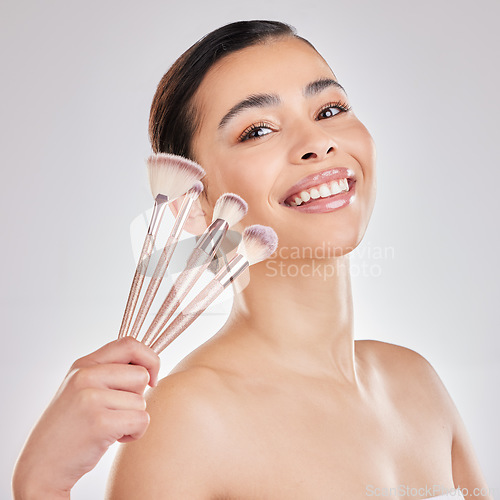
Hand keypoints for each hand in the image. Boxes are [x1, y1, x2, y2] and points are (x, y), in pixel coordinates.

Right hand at [12, 337, 159, 499]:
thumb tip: (150, 364)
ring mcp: (91, 398)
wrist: (41, 467)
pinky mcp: (100, 422)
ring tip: (109, 427)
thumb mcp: (83, 388)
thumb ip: (110, 371)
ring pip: (142, 401)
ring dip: (133, 418)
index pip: (129, 343)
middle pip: (141, 375)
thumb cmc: (71, 428)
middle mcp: (85, 376)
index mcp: (83, 364)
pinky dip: (134, 433)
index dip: (149, 358)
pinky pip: (141, 420)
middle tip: (116, 412)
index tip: (150, 379)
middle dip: (138, 397)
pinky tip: (113, 439)